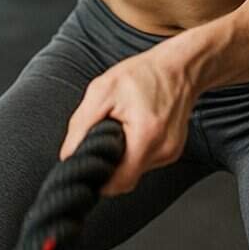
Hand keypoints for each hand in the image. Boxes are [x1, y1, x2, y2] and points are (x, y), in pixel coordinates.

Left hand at [60, 50, 199, 194]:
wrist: (180, 66)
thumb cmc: (144, 74)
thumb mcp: (102, 91)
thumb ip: (81, 126)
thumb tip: (68, 155)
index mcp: (147, 136)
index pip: (118, 183)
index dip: (99, 179)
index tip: (90, 168)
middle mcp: (164, 149)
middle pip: (126, 179)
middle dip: (110, 165)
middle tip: (105, 139)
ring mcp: (171, 152)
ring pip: (136, 171)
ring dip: (123, 158)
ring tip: (122, 129)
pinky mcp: (174, 150)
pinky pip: (147, 162)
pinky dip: (135, 151)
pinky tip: (134, 130)